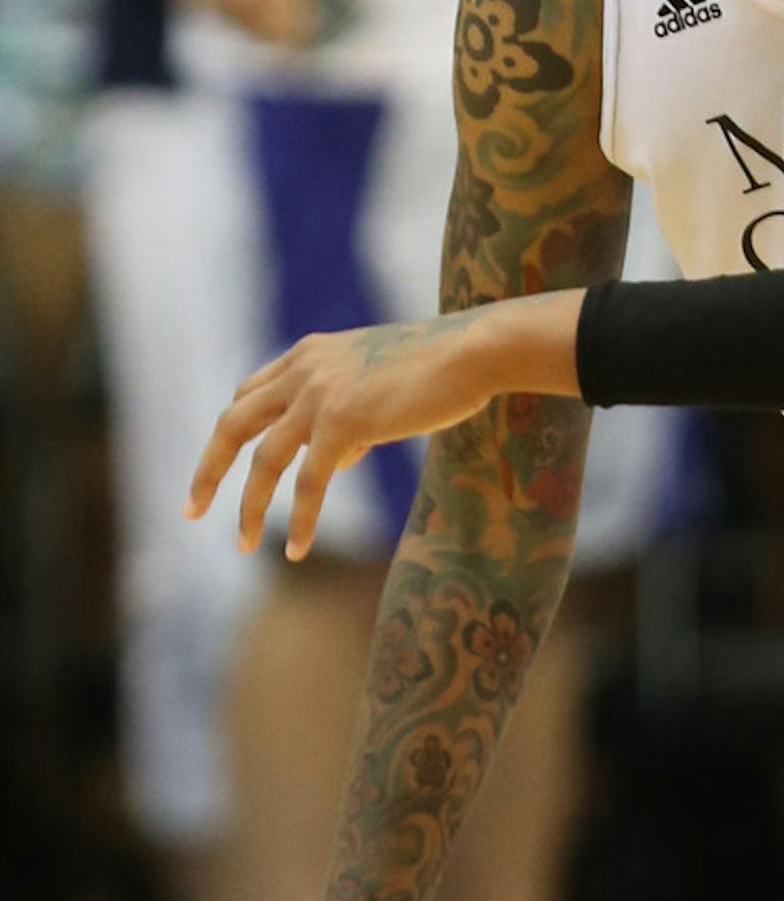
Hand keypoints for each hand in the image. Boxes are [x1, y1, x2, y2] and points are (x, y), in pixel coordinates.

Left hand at [189, 308, 508, 557]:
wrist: (473, 351)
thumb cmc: (440, 366)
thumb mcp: (378, 381)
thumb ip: (350, 412)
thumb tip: (338, 458)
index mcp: (308, 354)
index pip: (248, 395)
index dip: (232, 434)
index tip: (221, 468)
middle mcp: (303, 369)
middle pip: (233, 424)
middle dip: (208, 471)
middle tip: (192, 511)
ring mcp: (320, 394)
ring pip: (264, 461)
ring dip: (249, 507)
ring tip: (244, 545)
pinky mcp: (344, 421)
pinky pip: (309, 482)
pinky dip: (299, 519)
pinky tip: (296, 549)